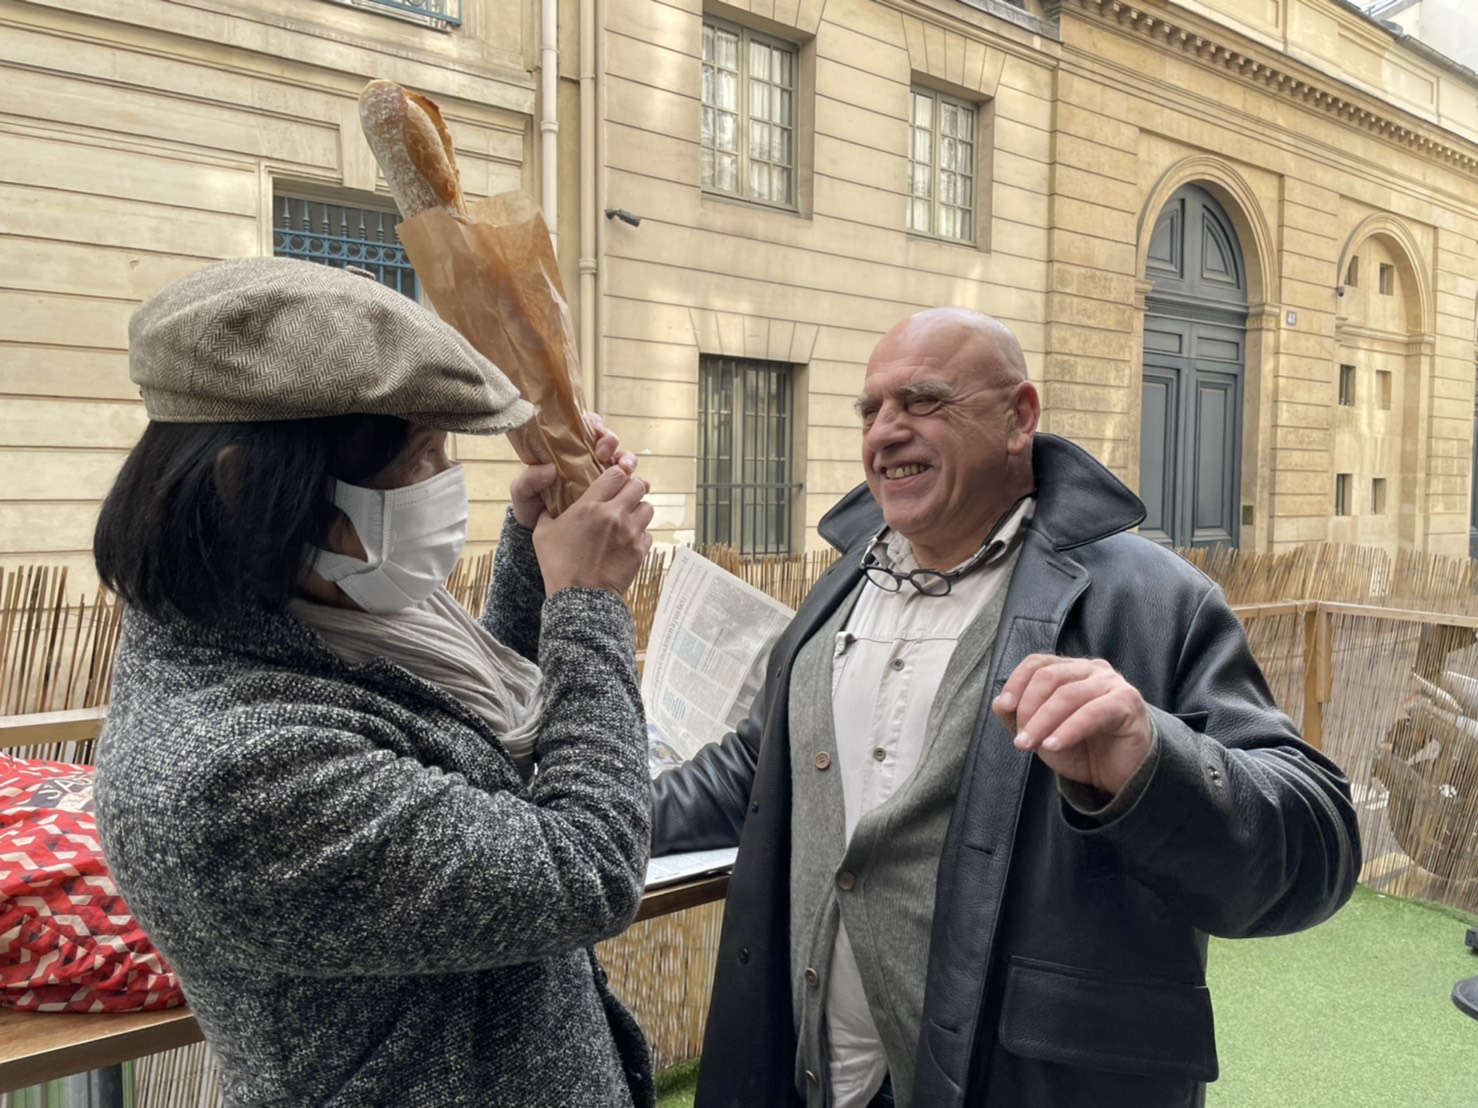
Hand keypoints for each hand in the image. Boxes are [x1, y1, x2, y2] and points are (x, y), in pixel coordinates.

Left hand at [509, 412, 637, 528]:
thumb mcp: (523, 494)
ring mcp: (603, 479)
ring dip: (627, 460)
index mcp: (568, 453)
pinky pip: (631, 486)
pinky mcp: (614, 497)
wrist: (542, 539)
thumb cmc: (532, 511)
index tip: (591, 437)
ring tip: (624, 468)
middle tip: (603, 454)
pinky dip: (639, 483)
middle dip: (610, 441)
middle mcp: (588, 462)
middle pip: (608, 440)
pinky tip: (640, 487)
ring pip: (623, 460)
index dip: (594, 425)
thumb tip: (550, 469)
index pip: (585, 428)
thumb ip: (529, 480)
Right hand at [533, 463, 652, 593]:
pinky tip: (628, 541)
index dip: (616, 472)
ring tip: (627, 519)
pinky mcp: (640, 551)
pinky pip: (648, 534)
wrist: (579, 599)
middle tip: (624, 496)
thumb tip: (550, 502)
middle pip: (638, 485)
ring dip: (638, 510)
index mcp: (590, 506)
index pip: (615, 473)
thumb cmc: (558, 566)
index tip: (613, 478)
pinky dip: (640, 535)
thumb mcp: (543, 533)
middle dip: (632, 487)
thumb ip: (549, 511)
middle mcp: (614, 515)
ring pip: (647, 508)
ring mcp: (630, 533)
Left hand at [993, 654, 1152, 796]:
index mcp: (1071, 671)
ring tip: (1031, 745)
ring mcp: (1112, 684)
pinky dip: (1068, 730)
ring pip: (1067, 694)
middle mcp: (1092, 670)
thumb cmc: (1085, 750)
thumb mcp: (1044, 735)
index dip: (1017, 682)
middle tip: (1020, 739)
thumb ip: (1021, 718)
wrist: (1123, 775)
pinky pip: (1092, 713)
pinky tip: (1054, 745)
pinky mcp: (1127, 703)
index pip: (1038, 663)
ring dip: (1043, 722)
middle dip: (1028, 708)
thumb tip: (999, 702)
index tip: (1005, 707)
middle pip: (1049, 677)